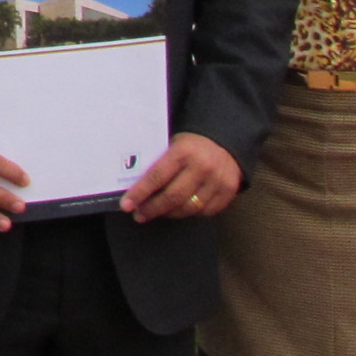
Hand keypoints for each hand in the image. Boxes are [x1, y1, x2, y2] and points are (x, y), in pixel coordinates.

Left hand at [123, 133, 241, 223]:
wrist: (226, 140)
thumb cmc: (192, 145)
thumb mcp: (174, 145)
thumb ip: (159, 163)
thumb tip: (136, 187)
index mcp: (184, 151)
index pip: (156, 177)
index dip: (140, 193)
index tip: (126, 205)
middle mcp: (202, 167)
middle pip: (173, 197)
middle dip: (152, 209)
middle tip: (139, 215)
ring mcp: (217, 180)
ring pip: (189, 208)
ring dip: (170, 214)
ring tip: (158, 212)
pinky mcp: (228, 191)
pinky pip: (205, 211)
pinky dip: (190, 213)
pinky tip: (180, 209)